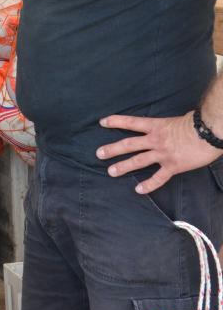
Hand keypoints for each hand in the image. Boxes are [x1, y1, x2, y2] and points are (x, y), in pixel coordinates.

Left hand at [97, 112, 222, 192]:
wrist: (210, 133)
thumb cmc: (198, 123)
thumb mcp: (177, 119)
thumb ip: (167, 126)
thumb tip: (167, 128)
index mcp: (156, 126)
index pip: (131, 122)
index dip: (116, 121)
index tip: (102, 122)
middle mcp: (155, 140)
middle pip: (129, 144)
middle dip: (112, 149)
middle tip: (99, 153)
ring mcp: (163, 154)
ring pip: (138, 161)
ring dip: (123, 166)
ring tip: (110, 172)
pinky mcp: (173, 166)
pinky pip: (158, 178)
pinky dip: (148, 185)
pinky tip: (138, 190)